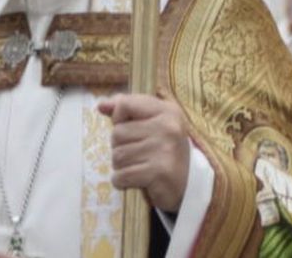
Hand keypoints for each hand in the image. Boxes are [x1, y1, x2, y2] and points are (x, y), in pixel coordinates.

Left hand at [98, 94, 190, 211]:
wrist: (189, 186)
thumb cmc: (165, 150)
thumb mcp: (152, 123)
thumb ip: (127, 109)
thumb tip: (102, 106)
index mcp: (167, 111)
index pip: (125, 104)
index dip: (118, 119)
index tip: (131, 131)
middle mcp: (168, 127)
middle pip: (117, 134)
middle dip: (121, 148)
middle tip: (140, 155)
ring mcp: (164, 149)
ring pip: (117, 156)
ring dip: (122, 166)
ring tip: (140, 167)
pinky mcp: (158, 172)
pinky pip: (121, 176)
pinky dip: (122, 182)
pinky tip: (137, 180)